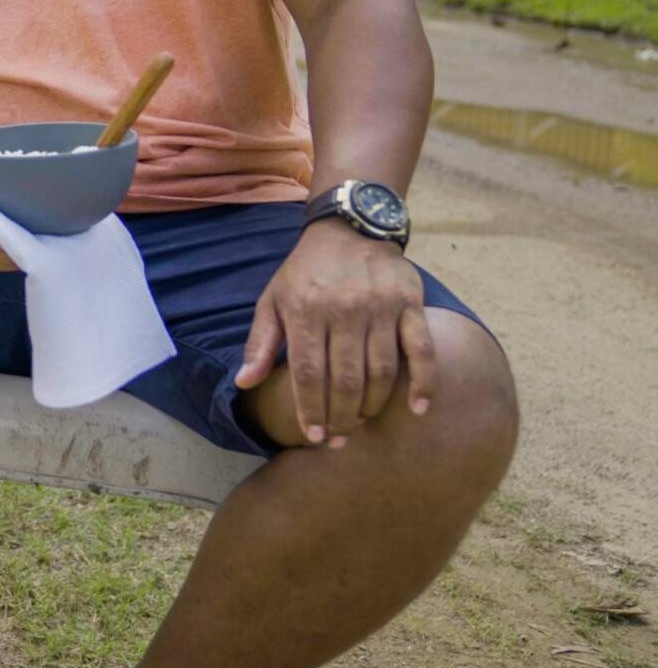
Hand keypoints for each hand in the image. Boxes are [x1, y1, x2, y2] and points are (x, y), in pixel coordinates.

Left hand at [236, 218, 436, 447]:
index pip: (308, 372)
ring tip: (361, 425)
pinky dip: (423, 382)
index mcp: (306, 310)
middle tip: (338, 440)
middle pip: (345, 378)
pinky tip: (417, 409)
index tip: (313, 435)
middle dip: (341, 417)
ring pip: (381, 371)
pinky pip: (421, 349)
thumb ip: (260, 342)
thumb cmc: (306, 271)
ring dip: (372, 405)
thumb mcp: (272, 299)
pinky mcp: (410, 304)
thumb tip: (244, 383)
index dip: (310, 408)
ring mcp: (381, 307)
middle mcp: (344, 309)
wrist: (349, 228)